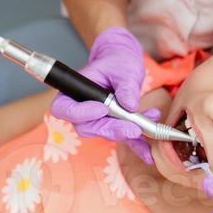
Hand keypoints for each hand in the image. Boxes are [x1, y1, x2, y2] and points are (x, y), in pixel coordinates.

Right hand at [50, 26, 154, 164]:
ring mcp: (97, 119)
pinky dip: (136, 145)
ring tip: (146, 128)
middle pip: (87, 127)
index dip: (81, 113)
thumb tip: (129, 104)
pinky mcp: (114, 125)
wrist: (125, 63)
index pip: (64, 109)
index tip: (102, 109)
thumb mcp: (123, 68)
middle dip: (111, 129)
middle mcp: (82, 109)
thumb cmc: (118, 61)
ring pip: (106, 133)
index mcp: (74, 91)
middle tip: (132, 129)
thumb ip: (125, 86)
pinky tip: (148, 151)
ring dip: (128, 133)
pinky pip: (122, 138)